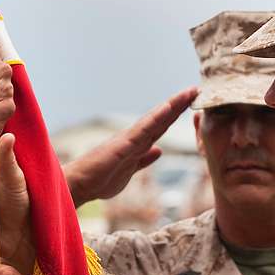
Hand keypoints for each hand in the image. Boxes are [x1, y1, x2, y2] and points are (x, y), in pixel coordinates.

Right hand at [63, 87, 198, 206]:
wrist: (80, 185)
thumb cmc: (100, 179)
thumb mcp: (130, 171)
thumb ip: (143, 160)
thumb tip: (157, 151)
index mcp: (137, 145)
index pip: (160, 127)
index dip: (176, 114)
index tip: (191, 102)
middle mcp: (134, 138)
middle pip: (161, 119)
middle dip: (178, 105)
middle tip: (195, 89)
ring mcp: (128, 140)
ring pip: (155, 120)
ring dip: (171, 107)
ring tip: (186, 94)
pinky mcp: (122, 146)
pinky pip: (143, 130)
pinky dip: (155, 118)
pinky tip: (167, 109)